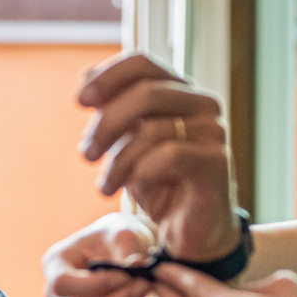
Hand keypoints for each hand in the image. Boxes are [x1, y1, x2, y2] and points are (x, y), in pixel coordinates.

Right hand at [44, 213, 159, 296]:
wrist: (119, 251)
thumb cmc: (117, 238)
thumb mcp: (123, 232)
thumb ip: (127, 247)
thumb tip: (135, 265)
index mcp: (55, 263)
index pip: (63, 284)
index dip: (98, 284)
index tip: (126, 274)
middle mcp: (52, 293)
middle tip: (142, 286)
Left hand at [78, 54, 237, 261]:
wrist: (189, 232)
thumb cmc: (159, 184)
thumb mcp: (126, 143)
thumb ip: (111, 111)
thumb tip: (86, 78)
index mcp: (179, 91)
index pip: (142, 63)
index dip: (107, 76)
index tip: (79, 100)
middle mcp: (202, 104)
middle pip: (145, 93)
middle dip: (106, 124)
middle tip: (87, 154)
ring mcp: (213, 131)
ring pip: (152, 129)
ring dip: (118, 161)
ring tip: (105, 186)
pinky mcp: (217, 162)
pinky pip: (169, 155)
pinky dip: (141, 173)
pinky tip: (132, 189)